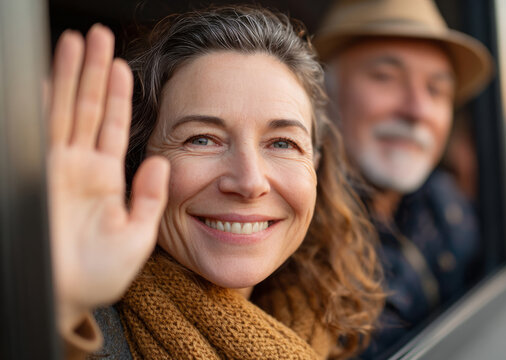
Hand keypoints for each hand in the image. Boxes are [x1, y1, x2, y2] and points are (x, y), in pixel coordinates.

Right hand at [47, 25, 168, 330]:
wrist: (66, 297)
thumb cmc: (99, 273)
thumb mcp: (138, 235)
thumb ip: (149, 198)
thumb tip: (161, 164)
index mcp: (106, 178)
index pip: (113, 125)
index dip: (117, 94)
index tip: (121, 64)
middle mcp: (79, 167)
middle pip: (87, 107)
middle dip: (92, 71)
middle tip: (97, 35)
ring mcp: (56, 169)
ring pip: (64, 111)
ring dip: (68, 76)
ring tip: (74, 41)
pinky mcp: (39, 177)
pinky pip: (40, 135)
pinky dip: (39, 107)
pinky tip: (39, 80)